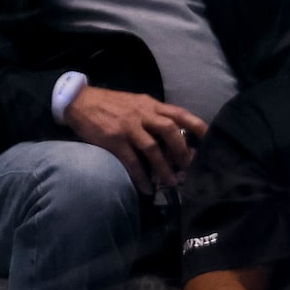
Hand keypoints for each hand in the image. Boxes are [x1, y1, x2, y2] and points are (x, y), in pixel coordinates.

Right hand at [64, 85, 206, 191]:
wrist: (77, 100)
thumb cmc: (111, 105)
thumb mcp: (137, 104)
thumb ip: (155, 117)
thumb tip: (178, 138)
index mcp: (151, 105)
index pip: (181, 114)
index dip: (199, 127)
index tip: (212, 142)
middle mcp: (142, 113)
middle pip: (170, 130)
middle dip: (182, 151)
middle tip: (189, 169)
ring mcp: (128, 126)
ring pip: (153, 148)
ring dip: (164, 168)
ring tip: (172, 183)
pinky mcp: (114, 138)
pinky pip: (132, 161)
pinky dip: (141, 177)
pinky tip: (147, 189)